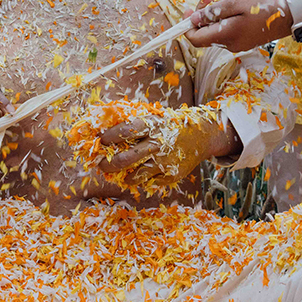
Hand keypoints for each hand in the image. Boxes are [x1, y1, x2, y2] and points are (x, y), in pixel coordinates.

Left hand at [98, 110, 235, 187]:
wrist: (200, 135)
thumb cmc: (168, 126)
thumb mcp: (153, 119)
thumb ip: (132, 127)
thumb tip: (103, 135)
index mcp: (152, 126)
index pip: (125, 132)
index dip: (109, 138)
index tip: (100, 141)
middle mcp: (157, 144)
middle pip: (125, 159)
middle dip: (108, 165)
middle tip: (101, 165)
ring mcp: (164, 162)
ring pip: (135, 176)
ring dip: (123, 176)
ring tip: (120, 172)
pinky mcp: (170, 176)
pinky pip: (148, 182)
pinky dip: (141, 179)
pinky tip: (142, 172)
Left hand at [187, 0, 292, 50]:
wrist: (291, 14)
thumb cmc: (265, 5)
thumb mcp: (235, 2)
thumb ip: (212, 12)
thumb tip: (193, 19)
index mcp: (226, 36)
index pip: (195, 39)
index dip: (187, 25)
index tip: (188, 10)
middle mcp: (230, 45)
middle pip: (205, 33)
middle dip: (203, 13)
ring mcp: (239, 44)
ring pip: (216, 31)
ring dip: (214, 14)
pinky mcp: (245, 41)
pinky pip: (227, 31)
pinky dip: (224, 19)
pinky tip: (232, 6)